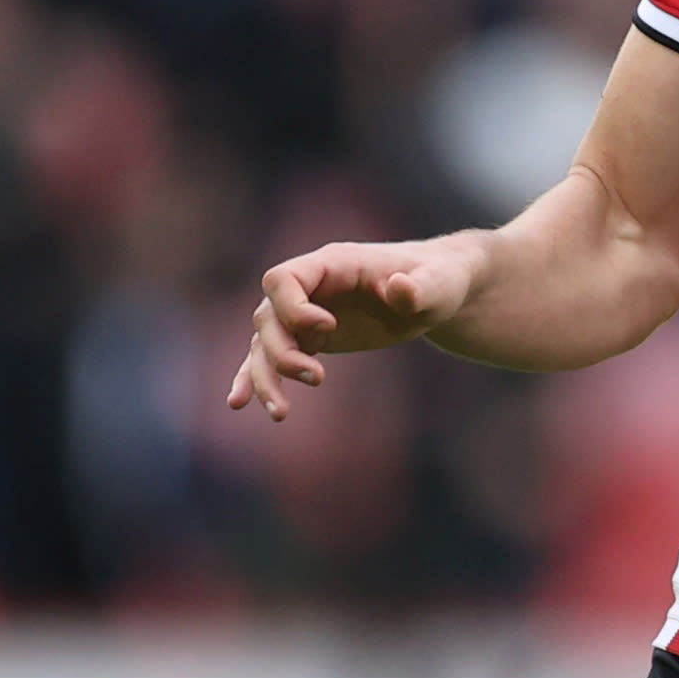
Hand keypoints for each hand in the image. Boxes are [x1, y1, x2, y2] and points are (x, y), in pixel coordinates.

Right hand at [225, 238, 481, 421]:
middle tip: (318, 378)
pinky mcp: (310, 338)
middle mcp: (309, 287)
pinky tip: (239, 403)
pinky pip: (271, 356)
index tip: (327, 329)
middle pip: (267, 317)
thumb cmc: (439, 280)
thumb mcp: (438, 284)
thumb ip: (421, 287)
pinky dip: (254, 377)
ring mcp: (305, 313)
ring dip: (265, 376)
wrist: (435, 291)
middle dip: (282, 352)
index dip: (293, 307)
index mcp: (332, 264)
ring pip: (264, 342)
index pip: (282, 279)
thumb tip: (401, 289)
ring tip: (281, 414)